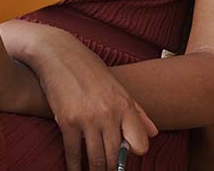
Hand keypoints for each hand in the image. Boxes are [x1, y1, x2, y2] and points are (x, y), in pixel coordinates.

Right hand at [25, 28, 158, 170]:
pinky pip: (74, 153)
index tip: (127, 157)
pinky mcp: (67, 122)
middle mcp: (109, 114)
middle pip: (116, 156)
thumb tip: (154, 133)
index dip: (134, 153)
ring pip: (96, 159)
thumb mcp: (117, 86)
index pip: (140, 143)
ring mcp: (88, 119)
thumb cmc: (89, 68)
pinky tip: (76, 170)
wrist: (59, 54)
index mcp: (125, 105)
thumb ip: (137, 111)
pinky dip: (75, 167)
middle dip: (113, 170)